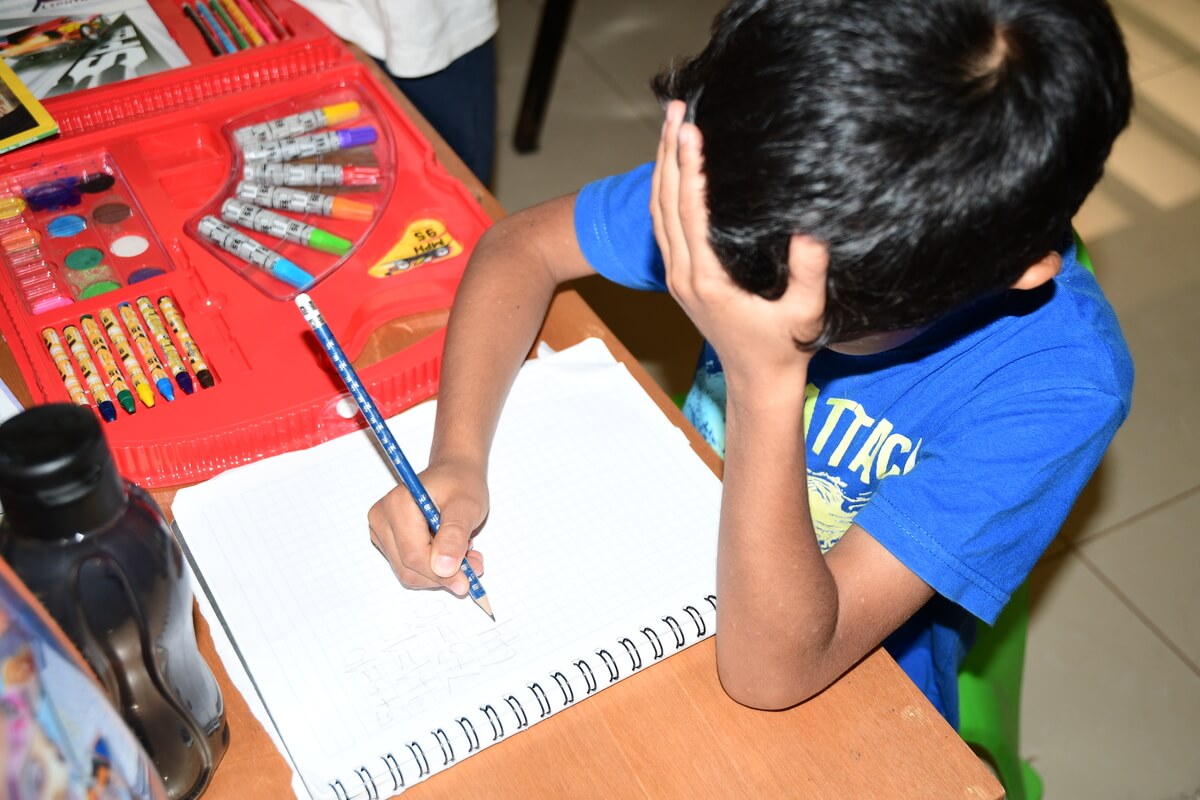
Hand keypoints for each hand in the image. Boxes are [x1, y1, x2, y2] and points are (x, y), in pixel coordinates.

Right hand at [366, 458, 487, 595]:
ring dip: (440, 573)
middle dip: (443, 574)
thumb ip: (454, 536)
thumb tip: (443, 567)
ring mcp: (382, 531)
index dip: (441, 573)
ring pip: (409, 572)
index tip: (467, 579)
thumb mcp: (466, 506)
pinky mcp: (388, 542)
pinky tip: (450, 551)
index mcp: (397, 505)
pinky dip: (433, 568)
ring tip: (465, 553)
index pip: (413, 555)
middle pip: (408, 567)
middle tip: (473, 565)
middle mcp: (382, 518)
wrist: (455, 472)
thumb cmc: (461, 483)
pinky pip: (409, 568)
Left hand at [651, 100, 828, 394]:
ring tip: (670, 124)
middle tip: (677, 109)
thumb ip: (809, 273)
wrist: (757, 382)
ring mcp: (678, 277)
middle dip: (668, 153)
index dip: (690, 169)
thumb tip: (812, 228)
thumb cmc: (784, 349)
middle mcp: (684, 275)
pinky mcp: (680, 278)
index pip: (691, 213)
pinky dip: (663, 191)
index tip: (692, 131)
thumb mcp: (806, 313)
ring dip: (662, 167)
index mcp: (708, 280)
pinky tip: (672, 166)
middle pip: (665, 203)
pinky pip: (662, 227)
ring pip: (657, 213)